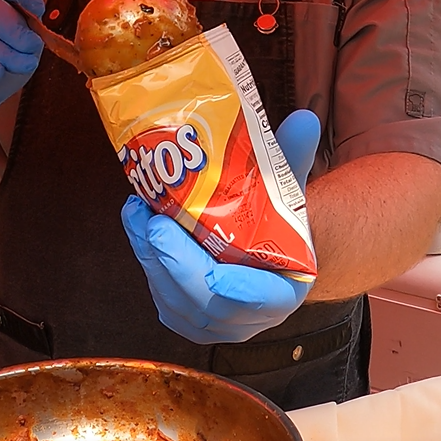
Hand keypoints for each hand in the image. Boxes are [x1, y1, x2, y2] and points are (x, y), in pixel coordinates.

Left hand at [121, 109, 320, 343]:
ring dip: (151, 258)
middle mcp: (249, 316)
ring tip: (138, 213)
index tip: (214, 273)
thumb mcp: (286, 185)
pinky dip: (146, 261)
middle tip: (156, 224)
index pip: (263, 300)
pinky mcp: (184, 314)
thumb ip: (293, 155)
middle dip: (176, 265)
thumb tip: (303, 119)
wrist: (261, 243)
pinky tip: (137, 226)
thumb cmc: (274, 216)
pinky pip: (160, 297)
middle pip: (207, 304)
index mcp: (285, 289)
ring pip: (175, 301)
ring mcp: (214, 321)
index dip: (238, 290)